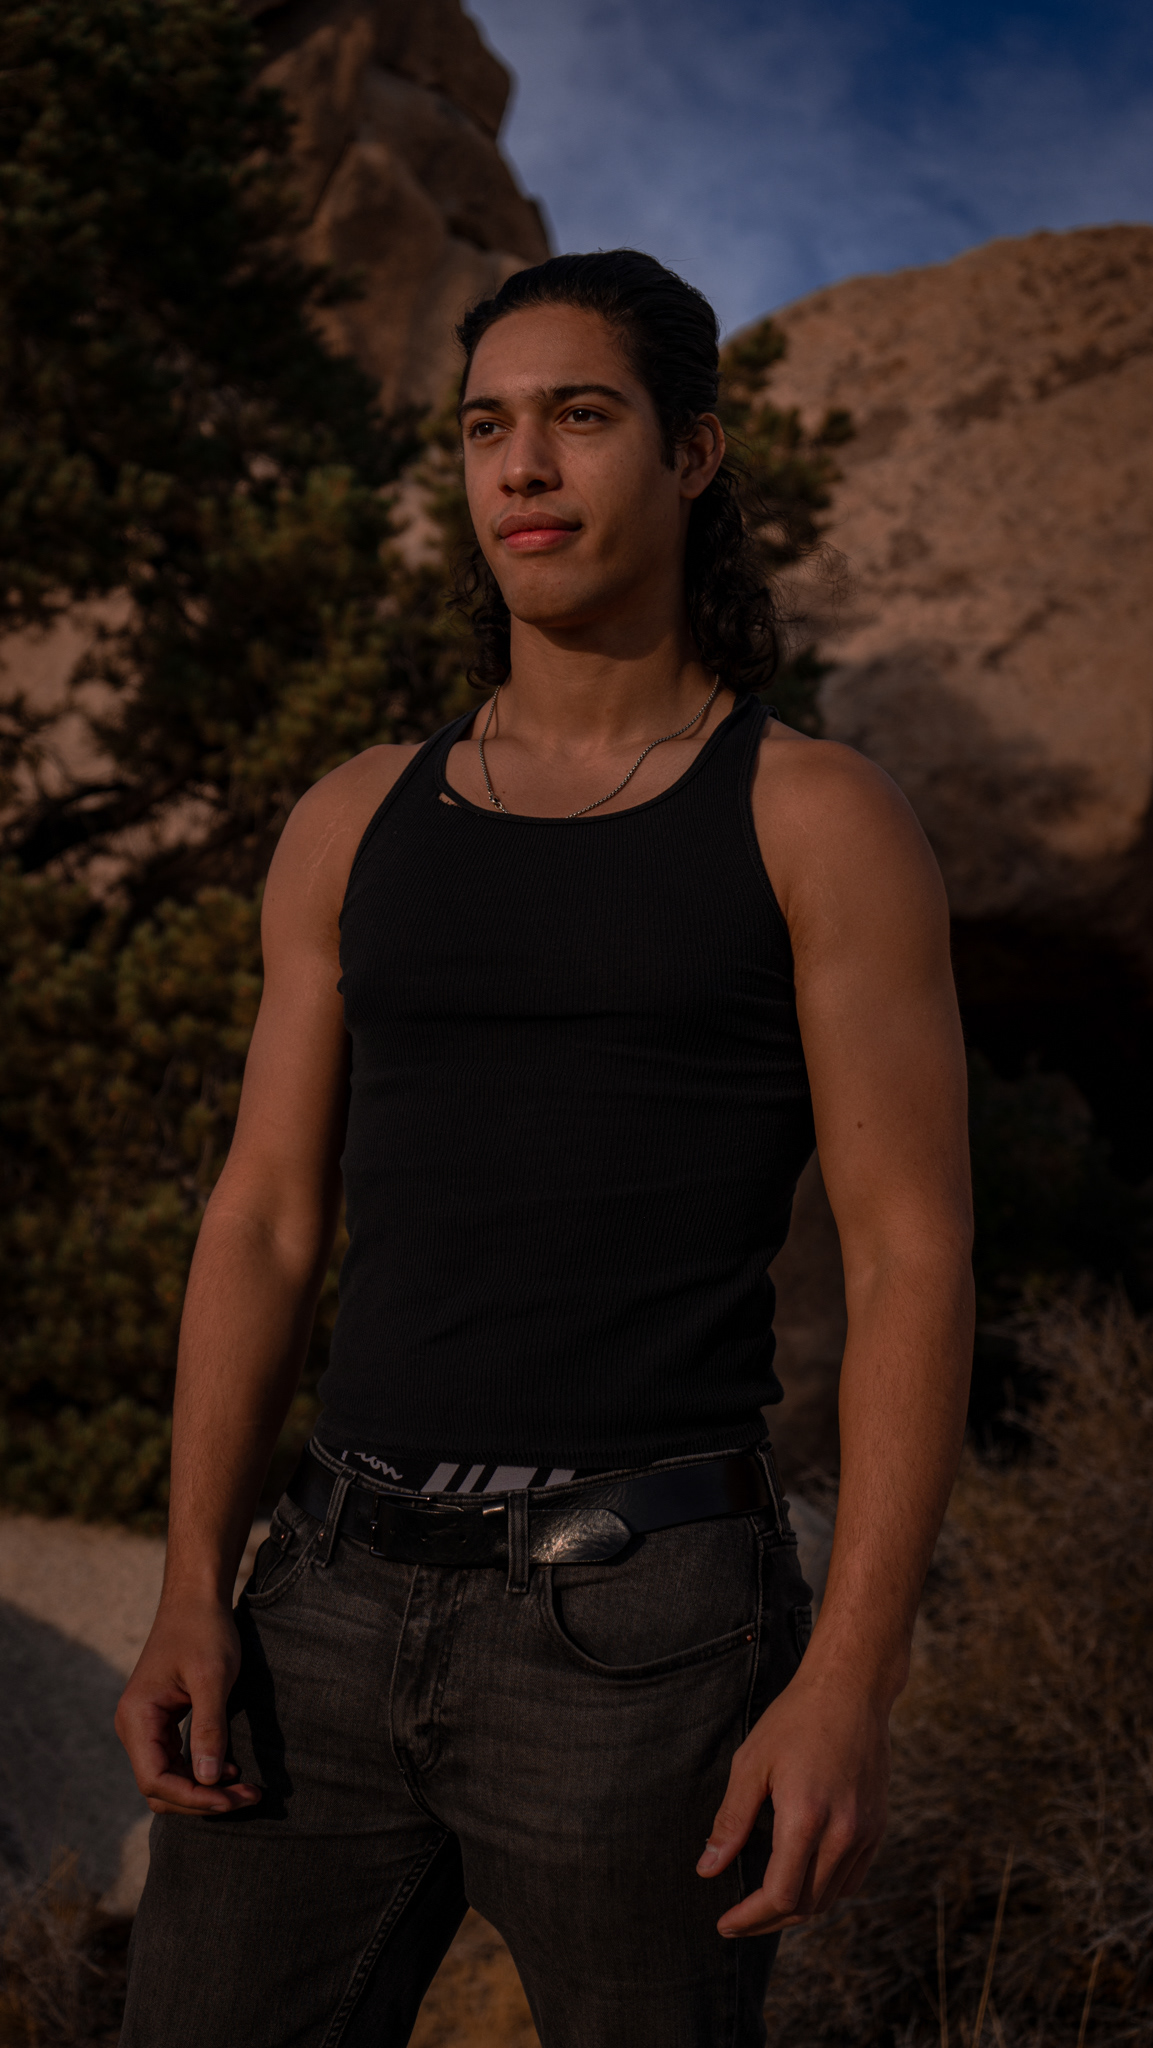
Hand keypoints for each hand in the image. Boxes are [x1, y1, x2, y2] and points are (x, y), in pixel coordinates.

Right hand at [115, 1598, 262, 1816]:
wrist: (196, 1599)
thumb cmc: (204, 1630)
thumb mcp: (212, 1677)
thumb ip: (208, 1728)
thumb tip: (207, 1781)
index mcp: (137, 1718)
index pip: (155, 1781)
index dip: (193, 1798)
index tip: (232, 1797)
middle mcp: (135, 1728)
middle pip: (162, 1788)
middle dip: (204, 1799)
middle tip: (250, 1796)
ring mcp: (147, 1727)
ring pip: (170, 1779)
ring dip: (205, 1790)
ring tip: (246, 1788)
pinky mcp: (164, 1722)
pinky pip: (177, 1762)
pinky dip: (203, 1773)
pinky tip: (232, 1770)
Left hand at [696, 1654, 889, 1935]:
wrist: (851, 1689)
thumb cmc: (795, 1719)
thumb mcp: (751, 1763)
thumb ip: (730, 1821)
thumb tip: (707, 1870)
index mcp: (806, 1817)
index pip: (780, 1895)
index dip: (750, 1918)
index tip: (725, 1923)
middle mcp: (843, 1832)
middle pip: (806, 1905)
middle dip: (768, 1921)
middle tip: (738, 1920)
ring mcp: (865, 1831)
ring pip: (831, 1897)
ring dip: (797, 1909)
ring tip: (764, 1905)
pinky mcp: (878, 1825)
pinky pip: (852, 1879)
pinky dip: (826, 1891)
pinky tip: (802, 1879)